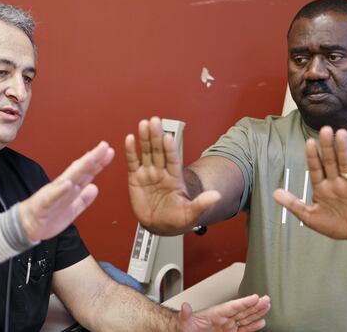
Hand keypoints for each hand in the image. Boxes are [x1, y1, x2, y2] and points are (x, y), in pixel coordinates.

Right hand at [20, 141, 114, 240]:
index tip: (109, 151)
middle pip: (80, 170)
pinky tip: (68, 184)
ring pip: (68, 178)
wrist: (26, 227)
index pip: (86, 173)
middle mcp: (62, 187)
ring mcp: (53, 194)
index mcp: (70, 189)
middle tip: (104, 146)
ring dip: (80, 168)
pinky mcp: (44, 205)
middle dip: (92, 158)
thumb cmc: (48, 216)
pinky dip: (60, 191)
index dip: (98, 163)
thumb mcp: (72, 210)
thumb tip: (95, 187)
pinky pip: (52, 197)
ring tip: (91, 158)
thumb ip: (83, 199)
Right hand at [125, 117, 219, 233]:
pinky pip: (133, 162)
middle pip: (159, 151)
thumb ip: (202, 204)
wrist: (158, 226)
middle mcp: (162, 172)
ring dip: (145, 138)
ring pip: (146, 152)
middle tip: (154, 121)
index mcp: (175, 178)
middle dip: (157, 136)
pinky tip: (130, 138)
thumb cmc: (175, 220)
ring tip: (143, 124)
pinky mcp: (136, 178)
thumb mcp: (191, 214)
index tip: (168, 137)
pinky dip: (131, 151)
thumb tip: (217, 195)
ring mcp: (149, 173)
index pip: (173, 159)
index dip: (170, 149)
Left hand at [179, 294, 269, 331]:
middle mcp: (223, 319)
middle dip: (255, 305)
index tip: (255, 297)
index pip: (232, 306)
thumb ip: (185, 315)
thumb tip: (185, 307)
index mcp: (214, 314)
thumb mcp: (183, 323)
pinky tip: (261, 322)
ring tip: (267, 306)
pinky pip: (243, 329)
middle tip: (267, 299)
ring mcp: (227, 326)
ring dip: (257, 313)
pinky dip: (253, 326)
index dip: (244, 302)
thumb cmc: (185, 329)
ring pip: (245, 318)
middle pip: (242, 310)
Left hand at [273, 126, 346, 239]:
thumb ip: (293, 204)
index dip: (312, 156)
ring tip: (341, 134)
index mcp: (321, 187)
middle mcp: (335, 182)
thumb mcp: (310, 216)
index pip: (315, 168)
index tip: (309, 142)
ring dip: (343, 150)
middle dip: (327, 146)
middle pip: (330, 161)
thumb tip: (274, 193)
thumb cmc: (334, 223)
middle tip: (325, 129)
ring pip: (346, 164)